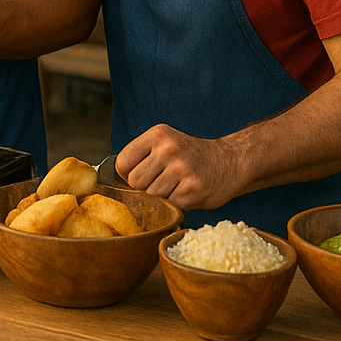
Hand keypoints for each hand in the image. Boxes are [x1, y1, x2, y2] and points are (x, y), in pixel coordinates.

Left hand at [116, 124, 243, 210]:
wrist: (231, 160)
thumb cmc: (191, 155)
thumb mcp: (166, 142)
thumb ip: (142, 155)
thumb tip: (109, 177)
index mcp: (157, 135)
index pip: (122, 162)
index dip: (127, 174)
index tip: (140, 175)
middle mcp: (168, 149)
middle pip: (135, 182)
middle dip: (144, 188)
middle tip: (160, 183)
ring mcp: (182, 169)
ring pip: (152, 196)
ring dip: (162, 197)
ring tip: (176, 186)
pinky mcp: (193, 189)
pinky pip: (171, 205)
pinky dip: (177, 203)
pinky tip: (188, 192)